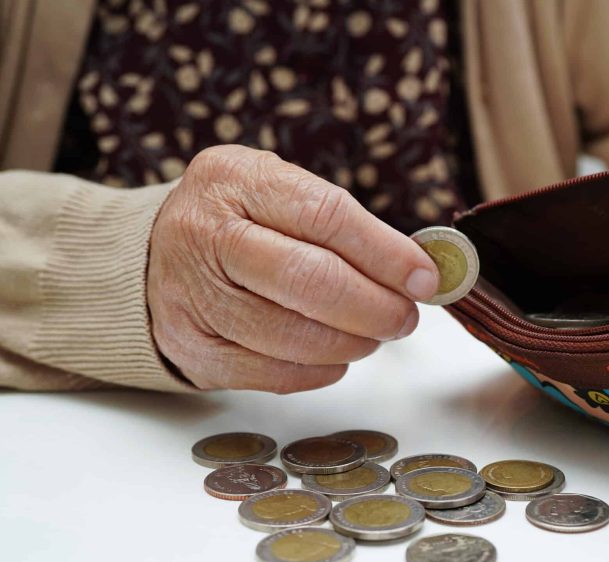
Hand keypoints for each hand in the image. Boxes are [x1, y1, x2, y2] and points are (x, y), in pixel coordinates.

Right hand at [148, 145, 438, 392]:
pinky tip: (335, 355)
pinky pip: (271, 374)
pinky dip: (318, 370)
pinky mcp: (191, 348)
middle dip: (374, 306)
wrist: (148, 256)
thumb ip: (343, 224)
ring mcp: (191, 295)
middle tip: (404, 317)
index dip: (386, 253)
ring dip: (351, 342)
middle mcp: (204, 233)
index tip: (425, 278)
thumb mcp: (278, 192)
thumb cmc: (237, 221)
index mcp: (235, 179)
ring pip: (292, 336)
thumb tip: (418, 272)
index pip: (326, 216)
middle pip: (309, 280)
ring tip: (373, 334)